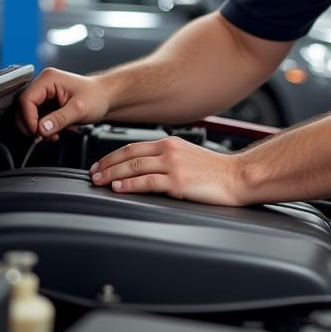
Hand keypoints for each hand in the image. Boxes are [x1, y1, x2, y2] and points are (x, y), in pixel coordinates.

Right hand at [16, 67, 109, 137]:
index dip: (29, 118)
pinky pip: (35, 119)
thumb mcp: (79, 109)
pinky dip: (42, 129)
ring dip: (37, 129)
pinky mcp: (46, 104)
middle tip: (43, 136)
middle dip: (31, 125)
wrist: (105, 98)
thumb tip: (42, 128)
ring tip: (52, 135)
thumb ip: (60, 118)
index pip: (26, 99)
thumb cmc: (96, 96)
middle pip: (23, 107)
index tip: (37, 132)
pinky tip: (53, 133)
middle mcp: (43, 84)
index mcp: (48, 79)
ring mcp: (44, 95)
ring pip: (27, 115)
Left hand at [90, 136, 247, 205]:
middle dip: (106, 165)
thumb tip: (145, 169)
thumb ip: (167, 159)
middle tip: (92, 174)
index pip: (133, 146)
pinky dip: (129, 185)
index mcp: (170, 143)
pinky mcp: (178, 182)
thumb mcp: (188, 157)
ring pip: (133, 167)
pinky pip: (147, 182)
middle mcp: (169, 151)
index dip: (112, 155)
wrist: (238, 176)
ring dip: (112, 174)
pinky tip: (118, 188)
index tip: (99, 164)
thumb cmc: (216, 171)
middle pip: (128, 155)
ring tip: (99, 181)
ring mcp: (173, 166)